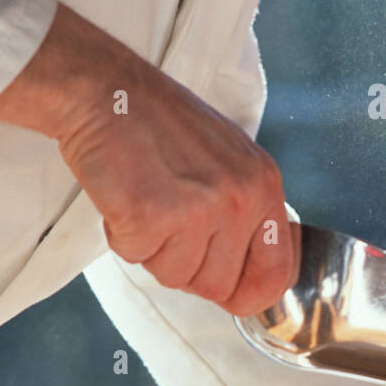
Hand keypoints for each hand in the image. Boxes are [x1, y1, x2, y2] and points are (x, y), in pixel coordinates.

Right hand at [0, 2, 298, 314]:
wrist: (107, 90)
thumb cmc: (160, 125)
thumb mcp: (227, 161)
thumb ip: (245, 212)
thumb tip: (251, 277)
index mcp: (264, 184)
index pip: (278, 272)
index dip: (251, 295)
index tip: (231, 294)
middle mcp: (240, 197)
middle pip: (220, 287)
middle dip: (187, 267)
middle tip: (168, 224)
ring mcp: (199, 207)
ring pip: (176, 277)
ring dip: (153, 250)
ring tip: (147, 200)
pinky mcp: (152, 214)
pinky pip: (137, 258)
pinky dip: (122, 237)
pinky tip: (125, 197)